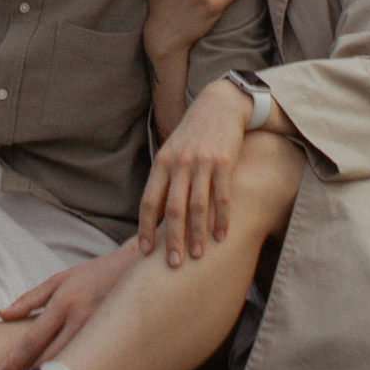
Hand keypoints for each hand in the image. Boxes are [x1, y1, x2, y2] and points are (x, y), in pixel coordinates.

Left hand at [0, 247, 129, 369]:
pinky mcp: (114, 342)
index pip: (33, 339)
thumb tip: (2, 314)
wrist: (136, 271)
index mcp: (64, 303)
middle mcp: (82, 320)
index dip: (15, 360)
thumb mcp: (60, 279)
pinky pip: (90, 365)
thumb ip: (30, 299)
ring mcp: (100, 333)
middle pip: (51, 359)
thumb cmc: (94, 274)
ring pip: (72, 367)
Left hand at [137, 77, 251, 265]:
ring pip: (197, 206)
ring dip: (196, 234)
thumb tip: (156, 216)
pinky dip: (221, 218)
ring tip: (197, 256)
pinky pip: (222, 196)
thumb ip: (165, 180)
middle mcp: (179, 163)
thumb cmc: (193, 135)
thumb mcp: (172, 152)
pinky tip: (222, 236)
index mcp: (162, 163)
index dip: (145, 228)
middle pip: (172, 209)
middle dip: (171, 239)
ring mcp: (202, 162)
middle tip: (172, 264)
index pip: (149, 201)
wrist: (220, 104)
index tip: (144, 252)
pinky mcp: (225, 161)